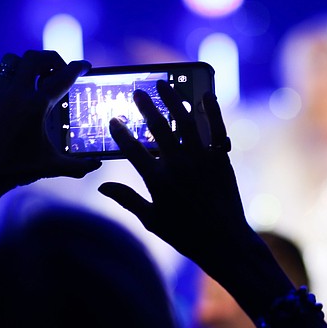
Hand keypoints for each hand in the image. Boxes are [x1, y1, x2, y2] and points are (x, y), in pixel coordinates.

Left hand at [0, 50, 100, 202]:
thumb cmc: (16, 170)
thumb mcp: (52, 167)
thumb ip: (79, 166)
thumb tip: (98, 165)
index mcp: (36, 106)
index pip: (63, 77)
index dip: (78, 68)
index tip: (86, 65)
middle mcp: (15, 93)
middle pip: (37, 58)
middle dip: (52, 59)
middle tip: (60, 71)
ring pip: (13, 59)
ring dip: (28, 63)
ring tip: (36, 76)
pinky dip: (10, 74)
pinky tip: (16, 89)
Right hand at [99, 82, 292, 317]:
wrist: (225, 242)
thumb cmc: (186, 235)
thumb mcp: (151, 220)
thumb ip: (127, 199)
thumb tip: (101, 185)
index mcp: (158, 181)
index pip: (133, 150)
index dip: (120, 133)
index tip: (113, 120)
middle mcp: (180, 166)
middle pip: (158, 128)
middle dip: (146, 107)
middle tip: (137, 92)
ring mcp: (202, 160)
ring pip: (185, 122)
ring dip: (173, 100)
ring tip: (164, 85)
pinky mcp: (222, 159)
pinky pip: (217, 129)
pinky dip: (212, 111)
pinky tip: (206, 95)